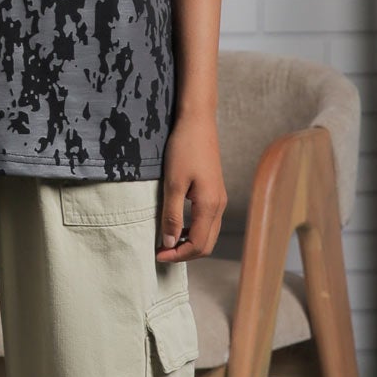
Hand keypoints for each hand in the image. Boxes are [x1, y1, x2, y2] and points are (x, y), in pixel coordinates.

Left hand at [156, 110, 226, 263]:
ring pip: (208, 234)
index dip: (177, 255)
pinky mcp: (215, 192)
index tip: (157, 255)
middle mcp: (219, 206)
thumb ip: (172, 215)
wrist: (197, 122)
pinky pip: (207, 222)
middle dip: (184, 253)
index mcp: (210, 206)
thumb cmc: (184, 148)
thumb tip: (169, 243)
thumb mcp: (173, 184)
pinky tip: (177, 225)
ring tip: (167, 240)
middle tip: (161, 252)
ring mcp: (219, 199)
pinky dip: (193, 230)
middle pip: (206, 244)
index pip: (197, 244)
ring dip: (189, 242)